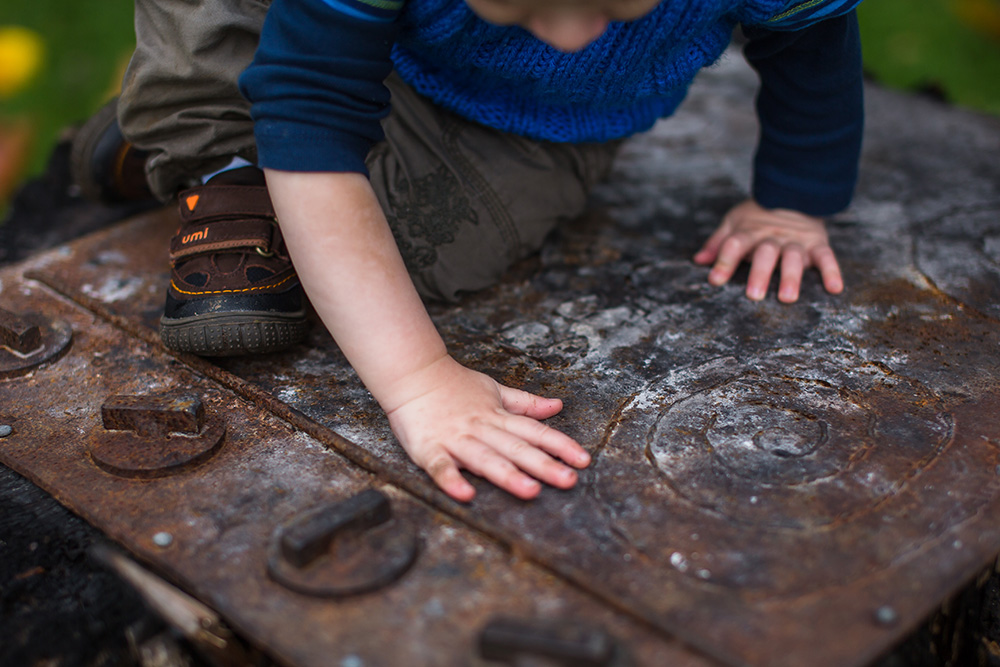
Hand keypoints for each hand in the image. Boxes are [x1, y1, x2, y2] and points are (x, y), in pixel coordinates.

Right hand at [384, 355, 590, 501]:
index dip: (560, 445)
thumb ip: (525, 403)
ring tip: (530, 491)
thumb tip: (557, 406)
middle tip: (568, 480)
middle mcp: (481, 428)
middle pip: (516, 448)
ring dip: (508, 474)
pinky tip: (466, 494)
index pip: (534, 431)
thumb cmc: (454, 385)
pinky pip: (441, 467)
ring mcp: (455, 439)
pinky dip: (452, 480)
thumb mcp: (495, 390)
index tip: (583, 460)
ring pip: (485, 458)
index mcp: (498, 416)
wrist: (412, 373)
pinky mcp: (429, 449)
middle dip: (543, 465)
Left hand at [693, 199, 842, 302]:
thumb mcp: (734, 223)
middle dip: (759, 273)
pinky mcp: (818, 244)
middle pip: (765, 253)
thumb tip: (698, 260)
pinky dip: (832, 271)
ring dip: (791, 277)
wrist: (794, 192)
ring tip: (787, 298)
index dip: (724, 261)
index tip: (715, 280)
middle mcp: (772, 237)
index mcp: (749, 232)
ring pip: (793, 257)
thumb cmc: (758, 216)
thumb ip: (718, 243)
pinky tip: (834, 288)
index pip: (734, 244)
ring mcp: (796, 241)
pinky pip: (826, 256)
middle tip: (754, 296)